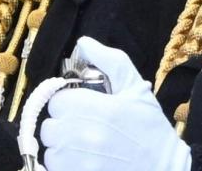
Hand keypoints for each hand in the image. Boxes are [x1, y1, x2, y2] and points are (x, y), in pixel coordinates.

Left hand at [40, 37, 190, 170]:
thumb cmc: (151, 131)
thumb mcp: (136, 90)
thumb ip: (109, 60)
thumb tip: (83, 43)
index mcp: (99, 110)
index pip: (57, 101)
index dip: (68, 103)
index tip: (82, 108)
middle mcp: (85, 137)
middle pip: (49, 127)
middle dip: (63, 126)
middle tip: (83, 129)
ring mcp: (81, 163)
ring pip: (50, 151)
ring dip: (62, 149)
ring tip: (84, 148)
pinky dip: (65, 167)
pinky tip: (84, 162)